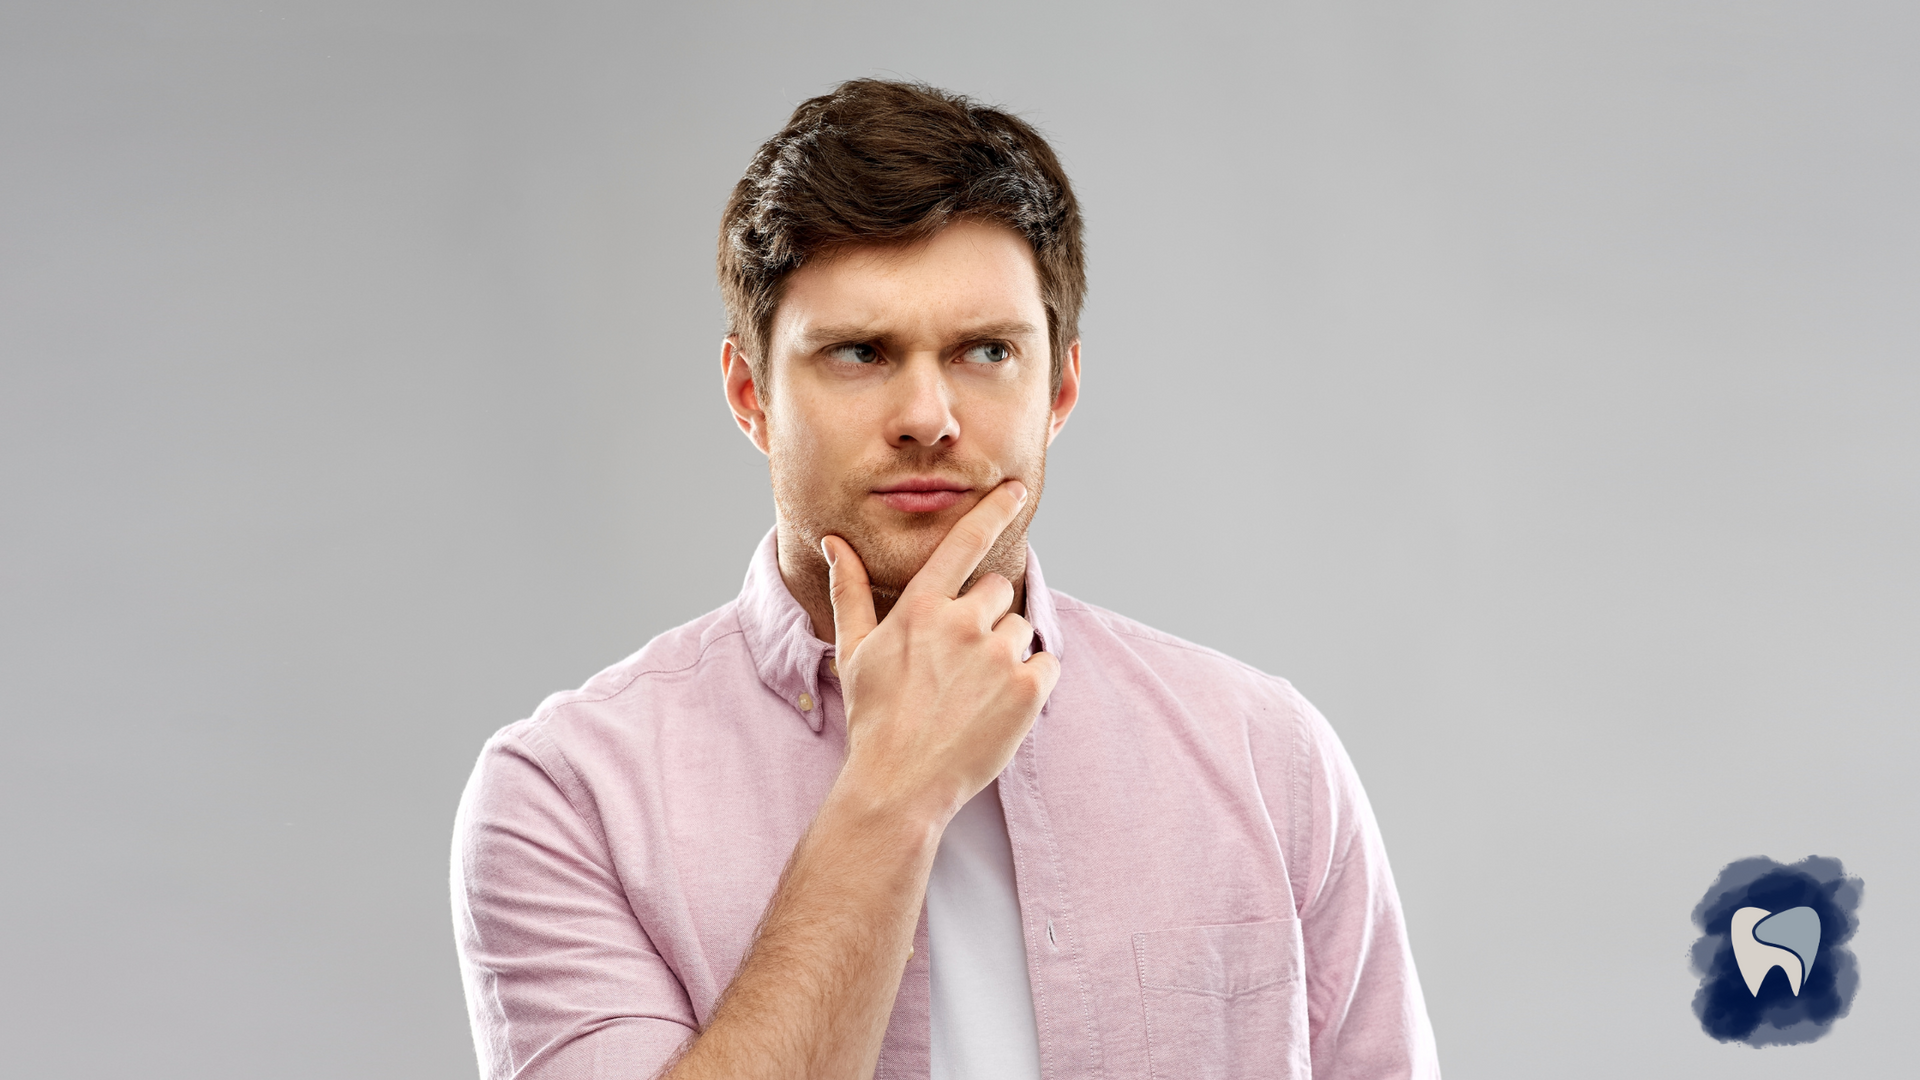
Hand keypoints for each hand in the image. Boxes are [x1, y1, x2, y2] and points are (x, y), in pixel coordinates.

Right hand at [821, 481, 1059, 822]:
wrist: (899, 783)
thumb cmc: (873, 717)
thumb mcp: (854, 651)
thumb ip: (850, 590)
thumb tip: (835, 543)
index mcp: (921, 608)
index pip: (964, 543)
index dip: (992, 510)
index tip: (1014, 489)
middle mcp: (962, 623)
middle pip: (997, 590)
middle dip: (985, 616)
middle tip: (960, 661)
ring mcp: (998, 655)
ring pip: (1020, 629)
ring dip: (1006, 651)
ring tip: (972, 692)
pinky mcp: (1028, 689)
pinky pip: (1046, 663)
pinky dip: (1032, 681)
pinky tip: (998, 706)